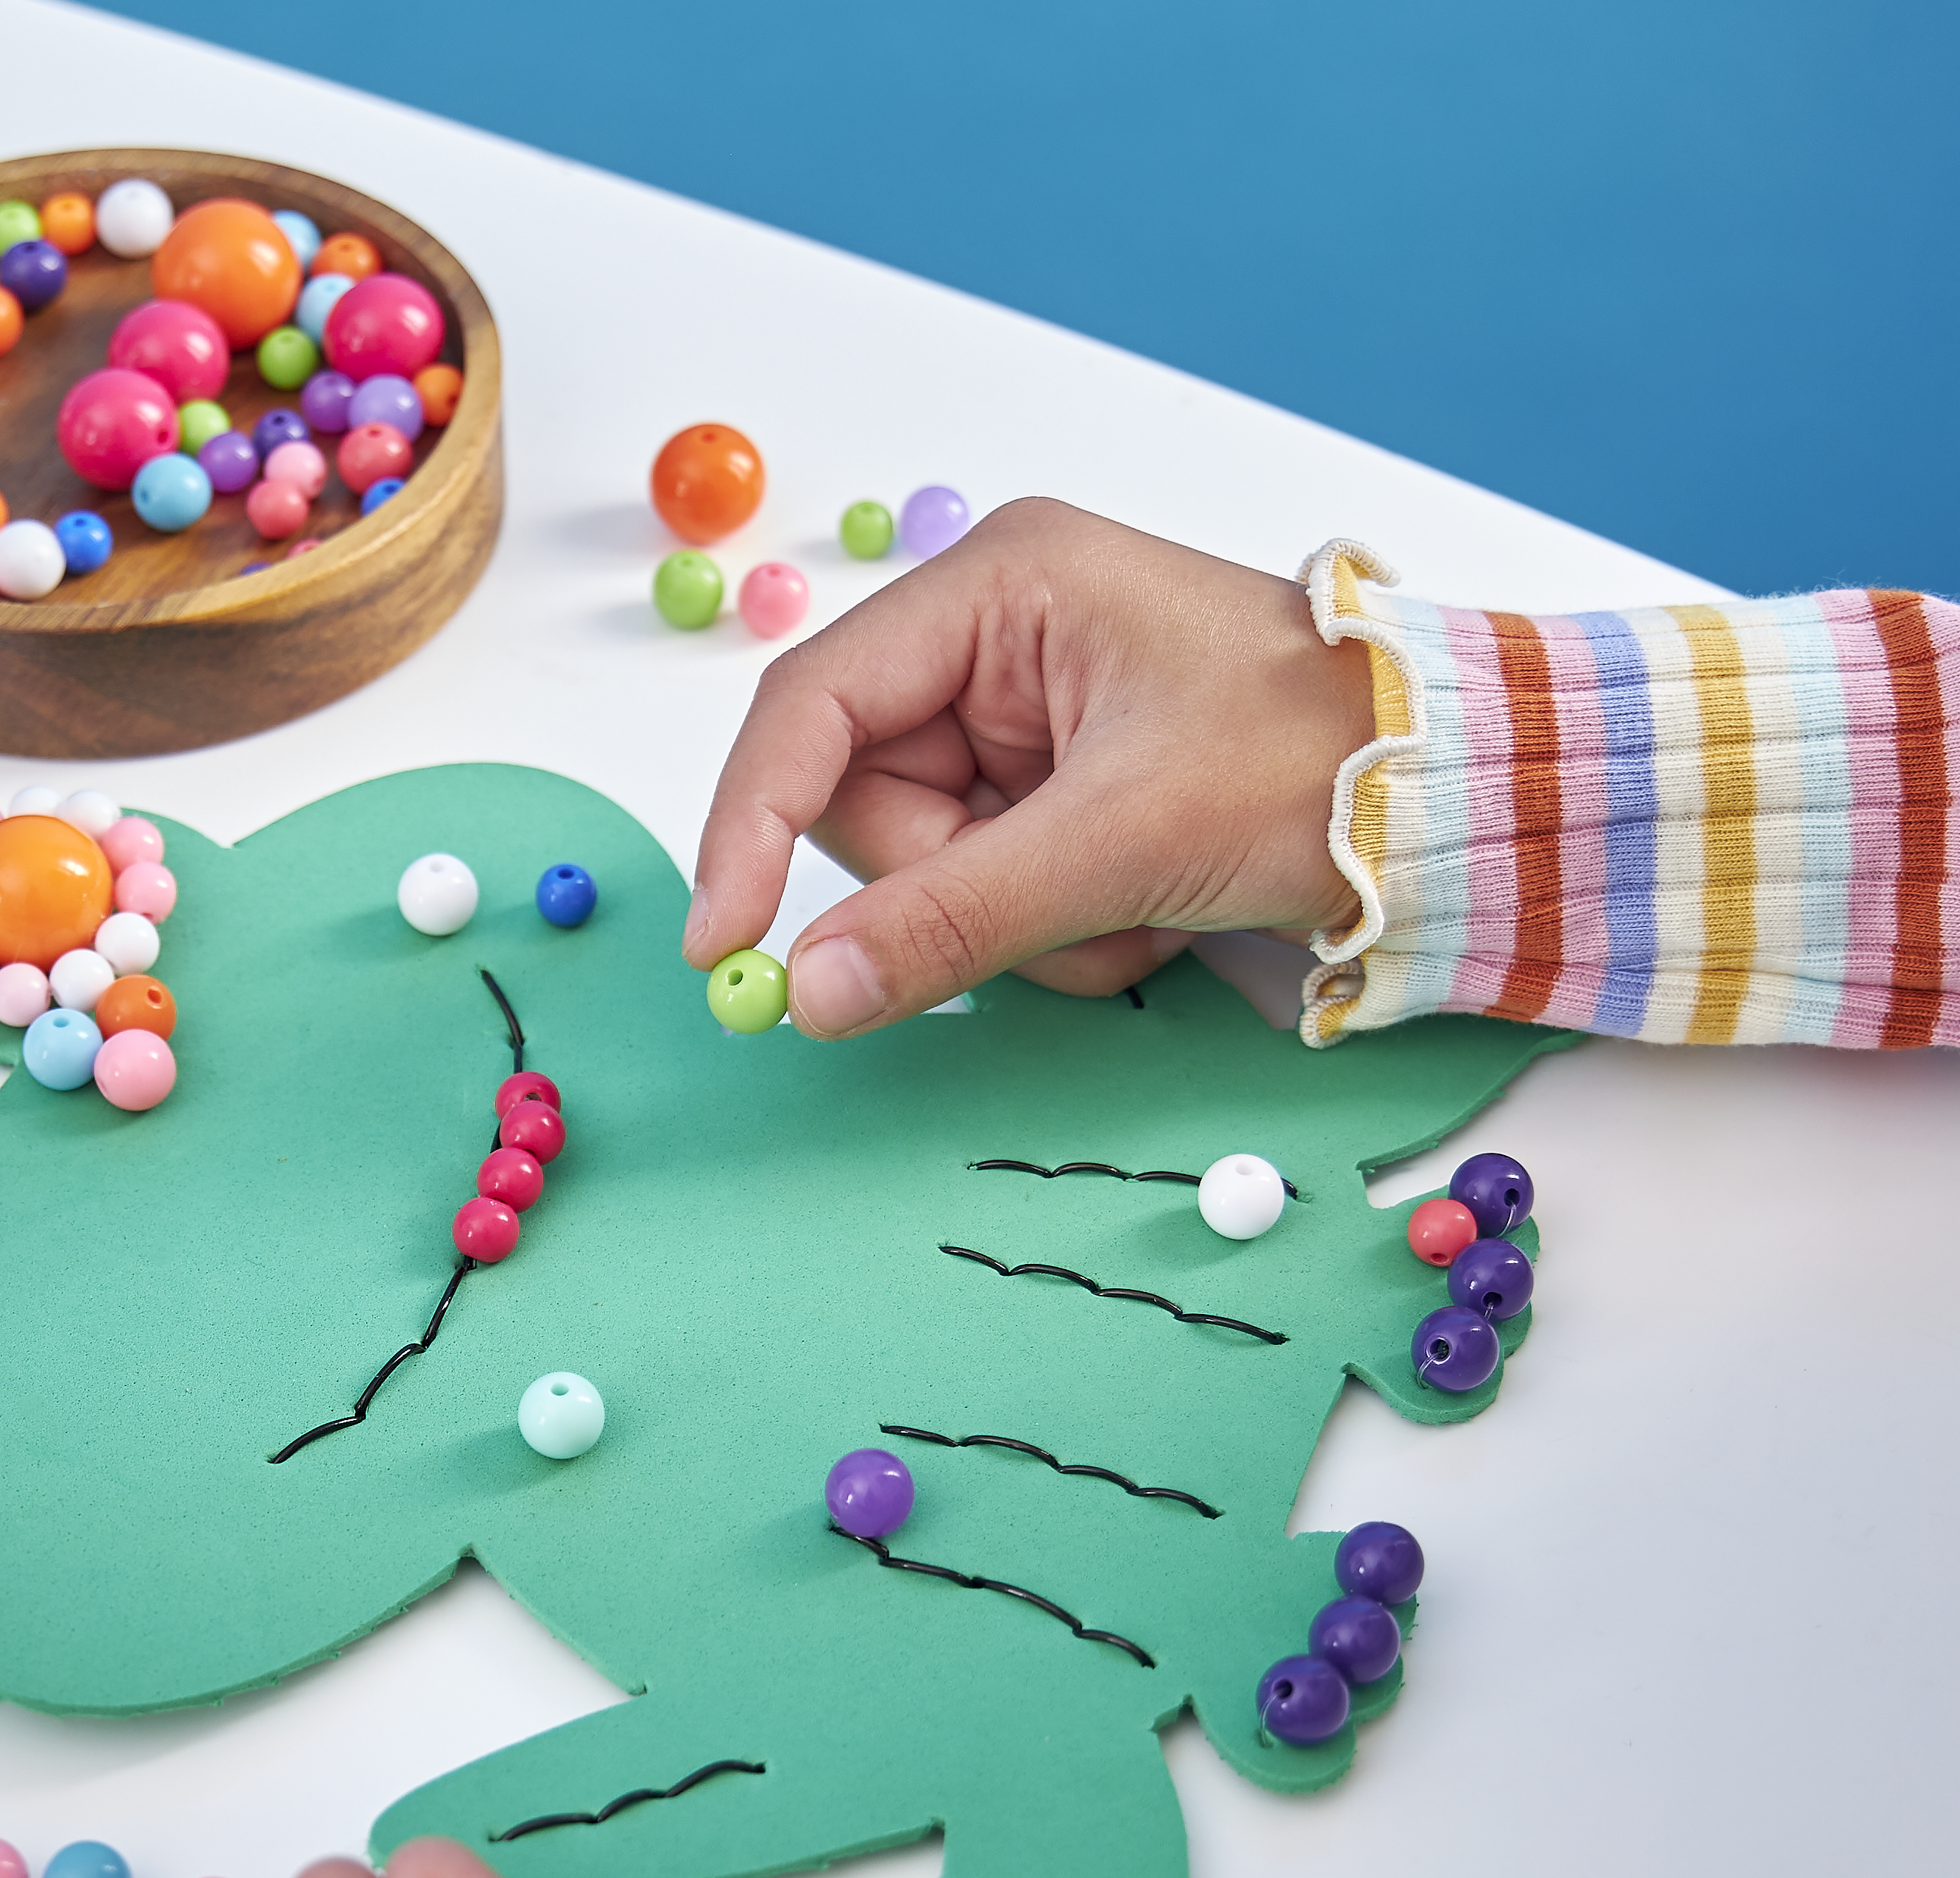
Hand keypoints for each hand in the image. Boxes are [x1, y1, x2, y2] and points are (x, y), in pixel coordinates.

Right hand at [684, 499, 1374, 1035]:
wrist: (1450, 800)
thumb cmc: (1316, 763)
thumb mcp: (1120, 841)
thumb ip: (950, 918)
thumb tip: (806, 991)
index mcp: (999, 587)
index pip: (809, 709)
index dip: (750, 827)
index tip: (726, 943)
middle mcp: (995, 638)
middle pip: (861, 803)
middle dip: (947, 888)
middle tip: (1056, 911)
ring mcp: (1023, 719)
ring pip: (923, 866)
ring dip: (1015, 925)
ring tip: (1128, 910)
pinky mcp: (1053, 791)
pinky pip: (985, 893)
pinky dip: (1053, 932)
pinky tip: (1141, 911)